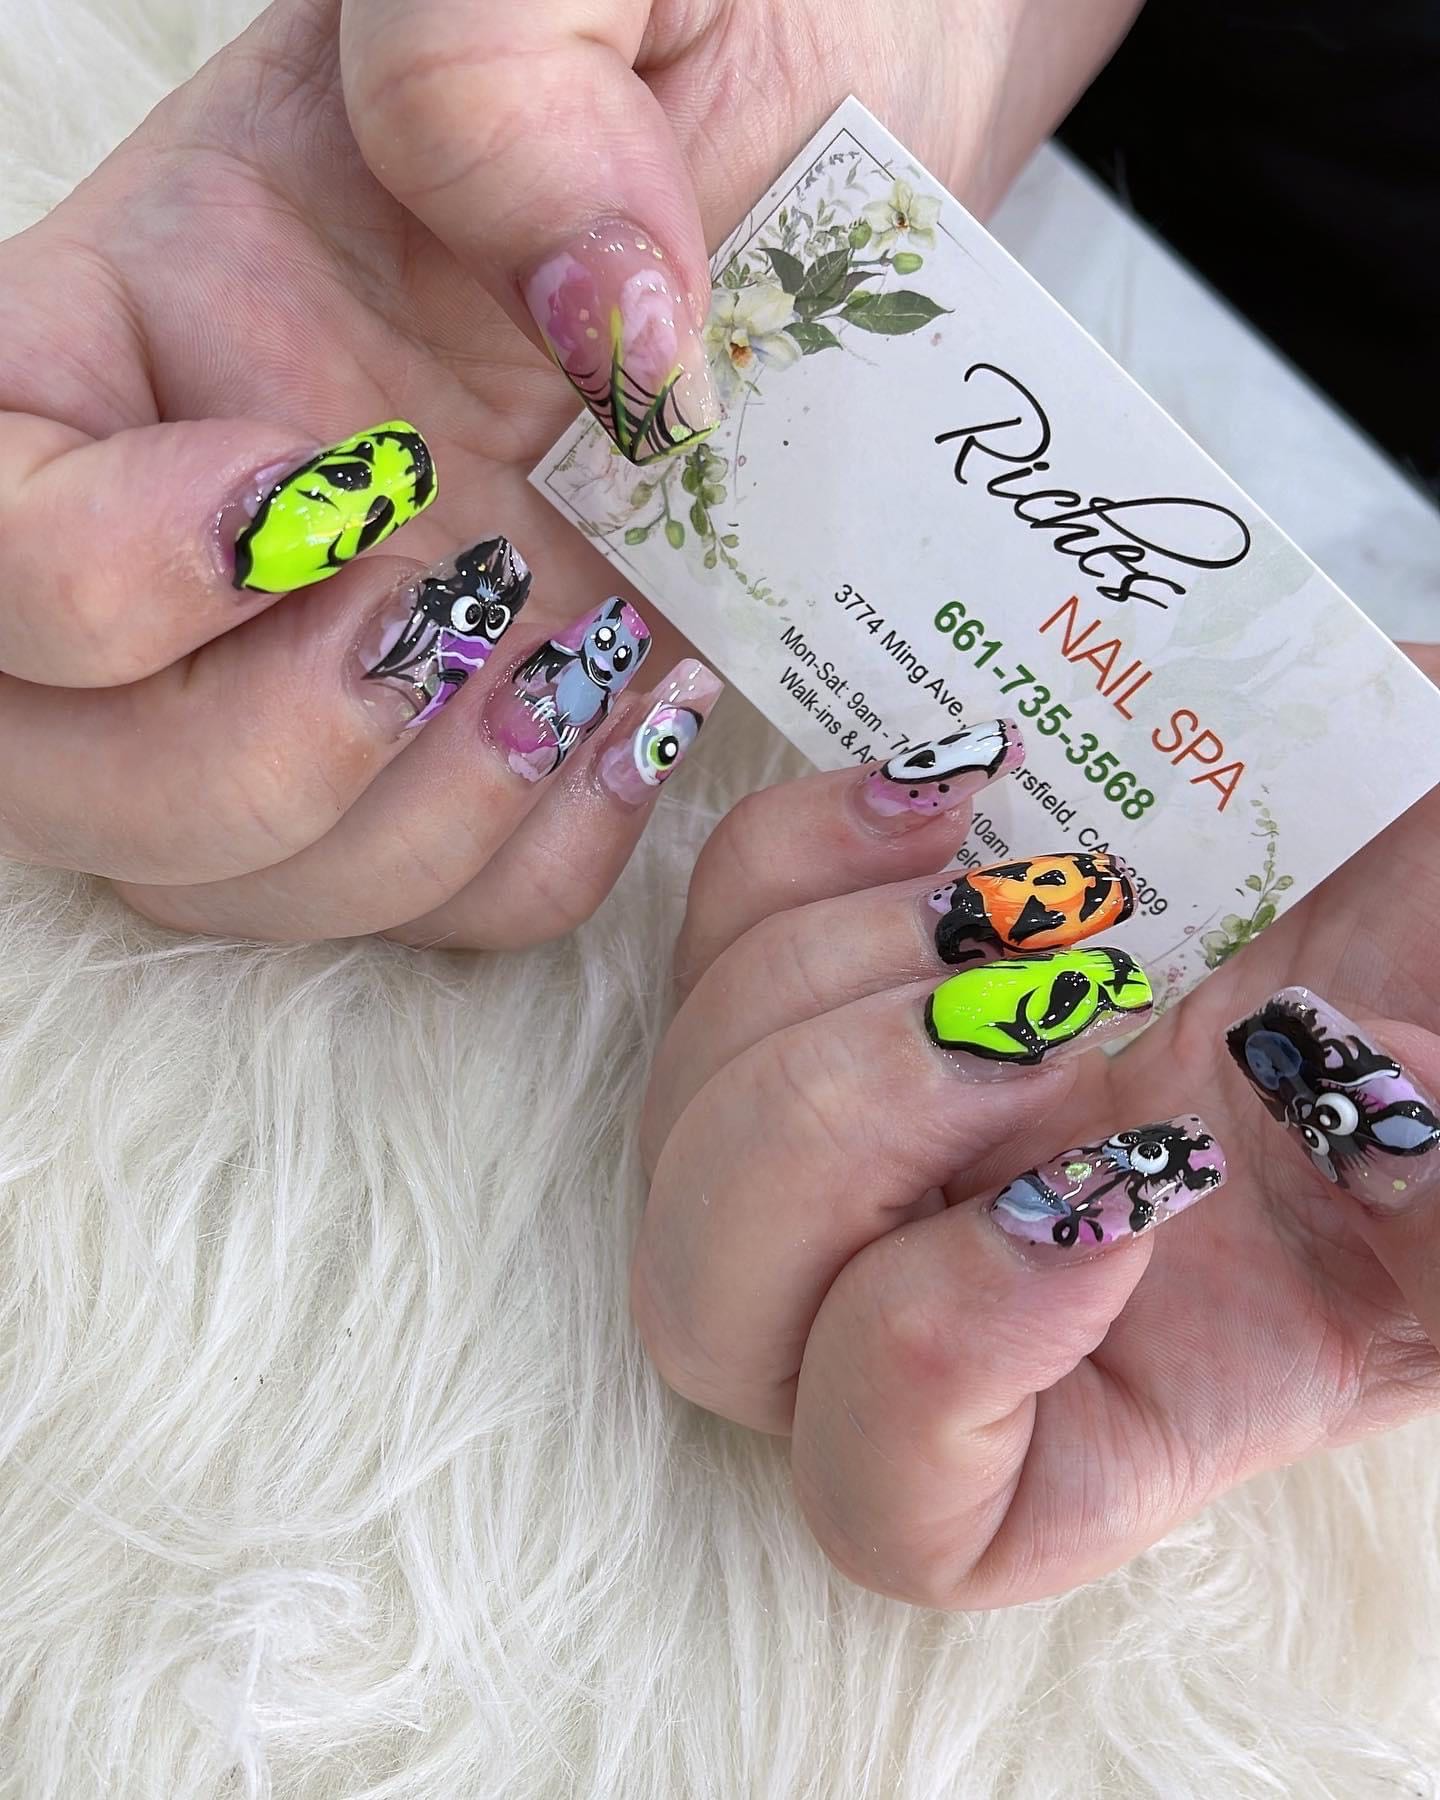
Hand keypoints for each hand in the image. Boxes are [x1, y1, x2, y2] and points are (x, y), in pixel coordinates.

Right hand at [0, 0, 1133, 942]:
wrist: (839, 124)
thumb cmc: (694, 23)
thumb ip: (488, 78)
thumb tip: (584, 341)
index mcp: (139, 326)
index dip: (95, 580)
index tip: (327, 494)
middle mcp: (206, 531)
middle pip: (69, 778)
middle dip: (266, 755)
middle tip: (463, 598)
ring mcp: (338, 657)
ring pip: (248, 878)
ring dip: (425, 821)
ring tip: (586, 645)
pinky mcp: (477, 735)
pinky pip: (441, 907)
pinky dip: (540, 853)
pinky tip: (643, 706)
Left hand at [633, 684, 1439, 1608]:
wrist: (1411, 873)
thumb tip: (1341, 1107)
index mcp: (1115, 1404)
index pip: (891, 1507)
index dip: (932, 1365)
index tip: (1118, 1175)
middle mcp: (956, 1282)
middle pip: (713, 1317)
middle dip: (842, 1134)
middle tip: (1050, 1006)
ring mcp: (881, 1128)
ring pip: (679, 1122)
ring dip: (826, 980)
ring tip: (1031, 896)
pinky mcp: (844, 975)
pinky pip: (704, 937)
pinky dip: (793, 854)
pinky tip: (950, 797)